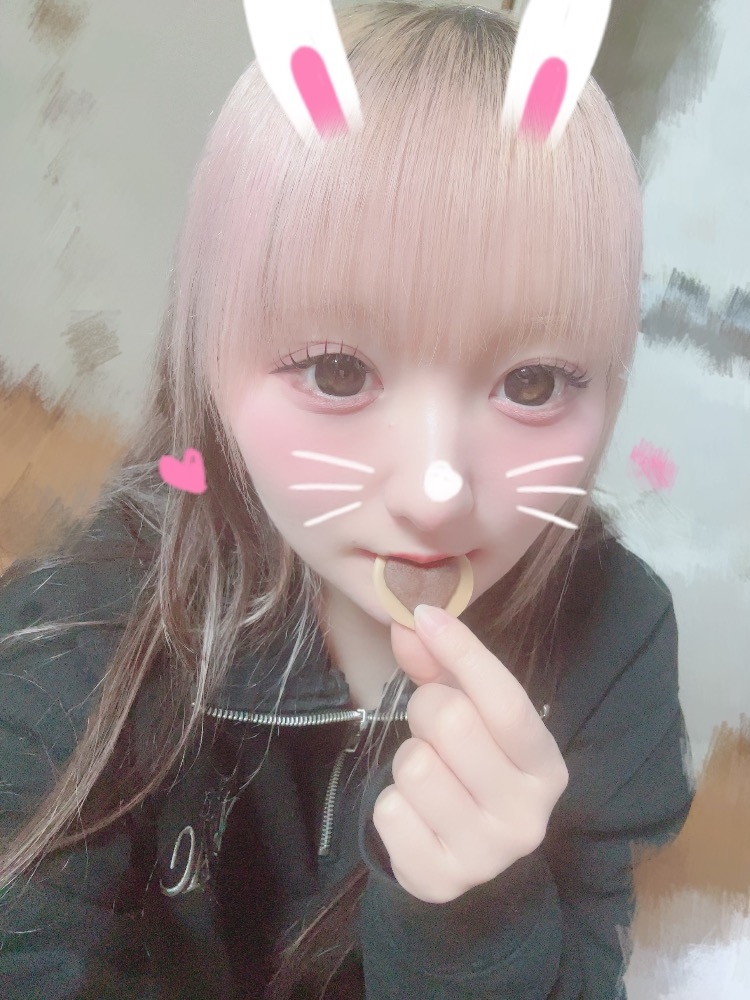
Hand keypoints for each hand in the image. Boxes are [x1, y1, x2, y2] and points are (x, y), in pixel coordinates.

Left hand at [371, 605, 567, 904]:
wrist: (470, 860)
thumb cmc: (473, 771)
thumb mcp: (472, 716)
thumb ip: (443, 667)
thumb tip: (410, 622)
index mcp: (546, 766)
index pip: (506, 701)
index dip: (463, 652)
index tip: (425, 616)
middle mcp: (528, 815)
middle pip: (451, 722)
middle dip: (425, 711)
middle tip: (432, 728)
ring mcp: (486, 854)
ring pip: (415, 766)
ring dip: (408, 760)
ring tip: (428, 774)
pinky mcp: (441, 880)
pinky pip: (389, 811)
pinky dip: (391, 803)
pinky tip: (415, 814)